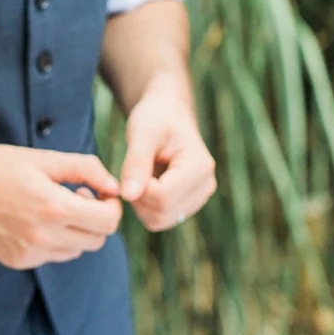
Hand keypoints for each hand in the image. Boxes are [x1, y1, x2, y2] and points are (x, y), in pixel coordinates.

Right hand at [0, 143, 123, 269]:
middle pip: (97, 240)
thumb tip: (116, 186)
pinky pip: (53, 255)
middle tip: (80, 196)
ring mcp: (30, 253)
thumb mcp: (44, 158)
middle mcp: (43, 236)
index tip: (99, 192)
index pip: (108, 221)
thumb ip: (86, 168)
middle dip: (97, 219)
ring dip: (76, 231)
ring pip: (77, 250)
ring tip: (55, 207)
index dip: (111, 205)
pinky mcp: (18, 261)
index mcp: (53, 207)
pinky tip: (35, 219)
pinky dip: (55, 240)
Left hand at [120, 80, 215, 231]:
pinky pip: (160, 220)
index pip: (163, 197)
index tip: (132, 167)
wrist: (168, 114)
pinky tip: (145, 184)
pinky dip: (145, 207)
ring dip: (141, 203)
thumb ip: (136, 164)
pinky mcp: (188, 205)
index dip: (139, 188)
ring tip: (140, 175)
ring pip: (160, 221)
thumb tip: (127, 196)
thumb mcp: (142, 133)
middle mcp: (206, 186)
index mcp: (200, 167)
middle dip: (138, 197)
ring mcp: (199, 198)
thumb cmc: (156, 118)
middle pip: (162, 213)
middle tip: (132, 171)